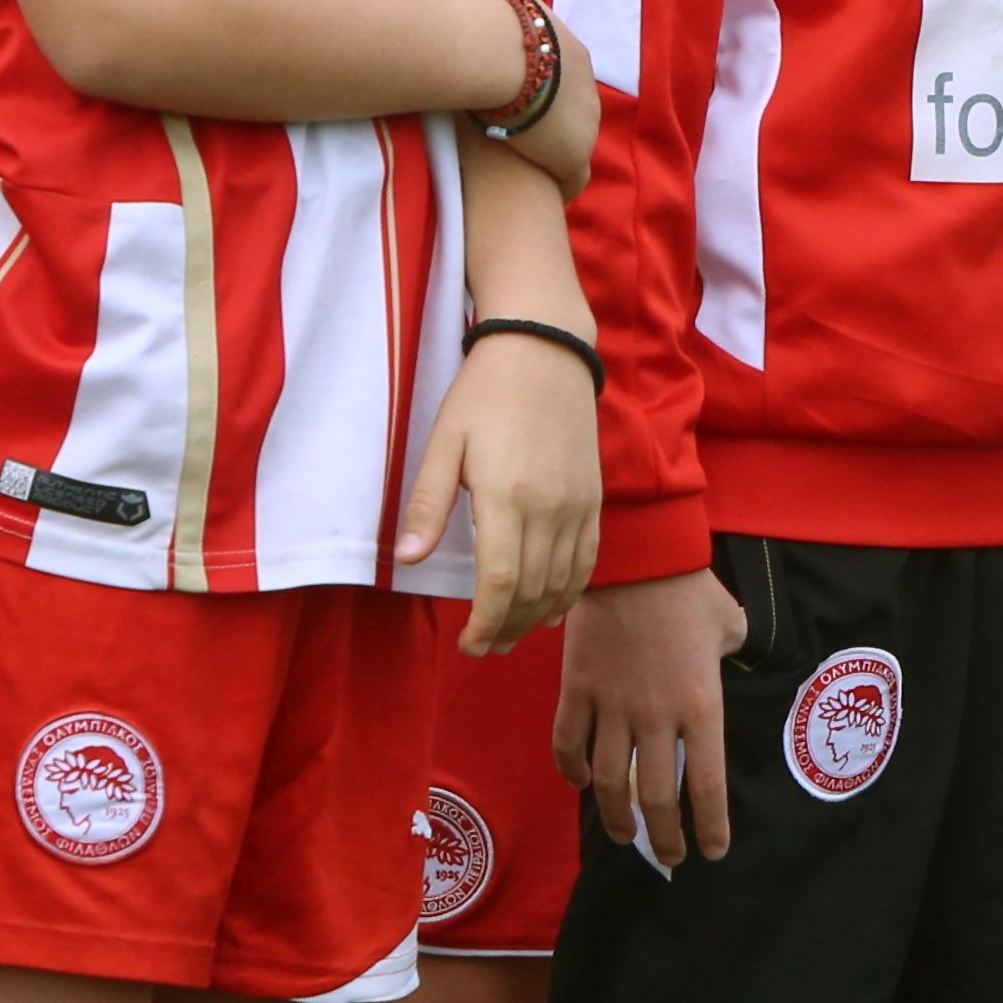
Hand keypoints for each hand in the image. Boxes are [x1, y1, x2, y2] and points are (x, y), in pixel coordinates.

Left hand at [416, 326, 602, 648]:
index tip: (468, 644)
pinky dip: (571, 592)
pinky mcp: (594, 499)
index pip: (501, 581)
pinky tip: (552, 610)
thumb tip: (408, 560)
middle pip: (534, 591)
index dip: (485, 621)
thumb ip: (429, 505)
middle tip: (483, 648)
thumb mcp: (443, 443)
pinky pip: (588, 561)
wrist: (546, 354)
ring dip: (536, 617)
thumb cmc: (484, 395)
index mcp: (507, 497)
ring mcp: (578, 506)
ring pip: (563, 582)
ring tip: (510, 637)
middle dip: (507, 628)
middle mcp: (551, 509)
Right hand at [475, 0, 598, 188]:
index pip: (564, 76)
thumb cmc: (496, 19)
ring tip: (531, 167)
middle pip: (573, 112)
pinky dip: (560, 184)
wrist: (497, 54)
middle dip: (554, 123)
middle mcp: (587, 90)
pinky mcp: (570, 156)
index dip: (544, 88)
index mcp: (572, 54)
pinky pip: (571, 179)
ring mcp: (582, 126)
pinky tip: (546, 192)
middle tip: (524, 135)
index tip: (526, 98)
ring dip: (554, 156)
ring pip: (573, 147)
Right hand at [559, 564, 744, 866]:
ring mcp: (611, 707)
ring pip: (608, 781)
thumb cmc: (690, 590)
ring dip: (614, 815)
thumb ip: (733, 652)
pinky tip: (582, 783)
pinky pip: (568, 744)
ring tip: (621, 835)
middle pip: (655, 796)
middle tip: (670, 857)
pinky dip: (572, 770)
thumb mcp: (731, 625)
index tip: (712, 852)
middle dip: (664, 835)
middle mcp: (656, 718)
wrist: (635, 559)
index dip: (709, 825)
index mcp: (702, 707)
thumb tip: (733, 657)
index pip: (705, 785)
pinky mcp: (576, 691)